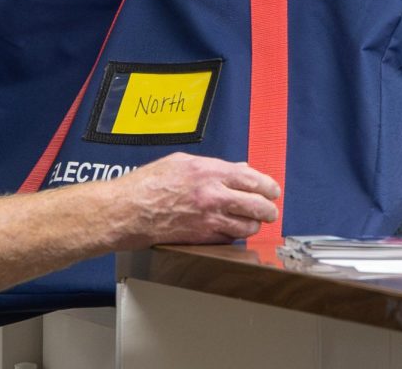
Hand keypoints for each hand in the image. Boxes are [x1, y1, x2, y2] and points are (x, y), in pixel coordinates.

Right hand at [113, 153, 279, 247]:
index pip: (253, 180)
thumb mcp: (182, 162)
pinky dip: (235, 234)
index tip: (272, 190)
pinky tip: (230, 228)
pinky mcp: (202, 239)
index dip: (268, 186)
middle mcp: (212, 196)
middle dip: (269, 209)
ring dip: (254, 224)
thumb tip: (238, 170)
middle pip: (258, 206)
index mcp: (209, 172)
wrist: (129, 210)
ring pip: (248, 227)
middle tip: (270, 209)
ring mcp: (209, 220)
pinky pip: (230, 238)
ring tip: (252, 220)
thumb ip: (214, 166)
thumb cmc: (149, 184)